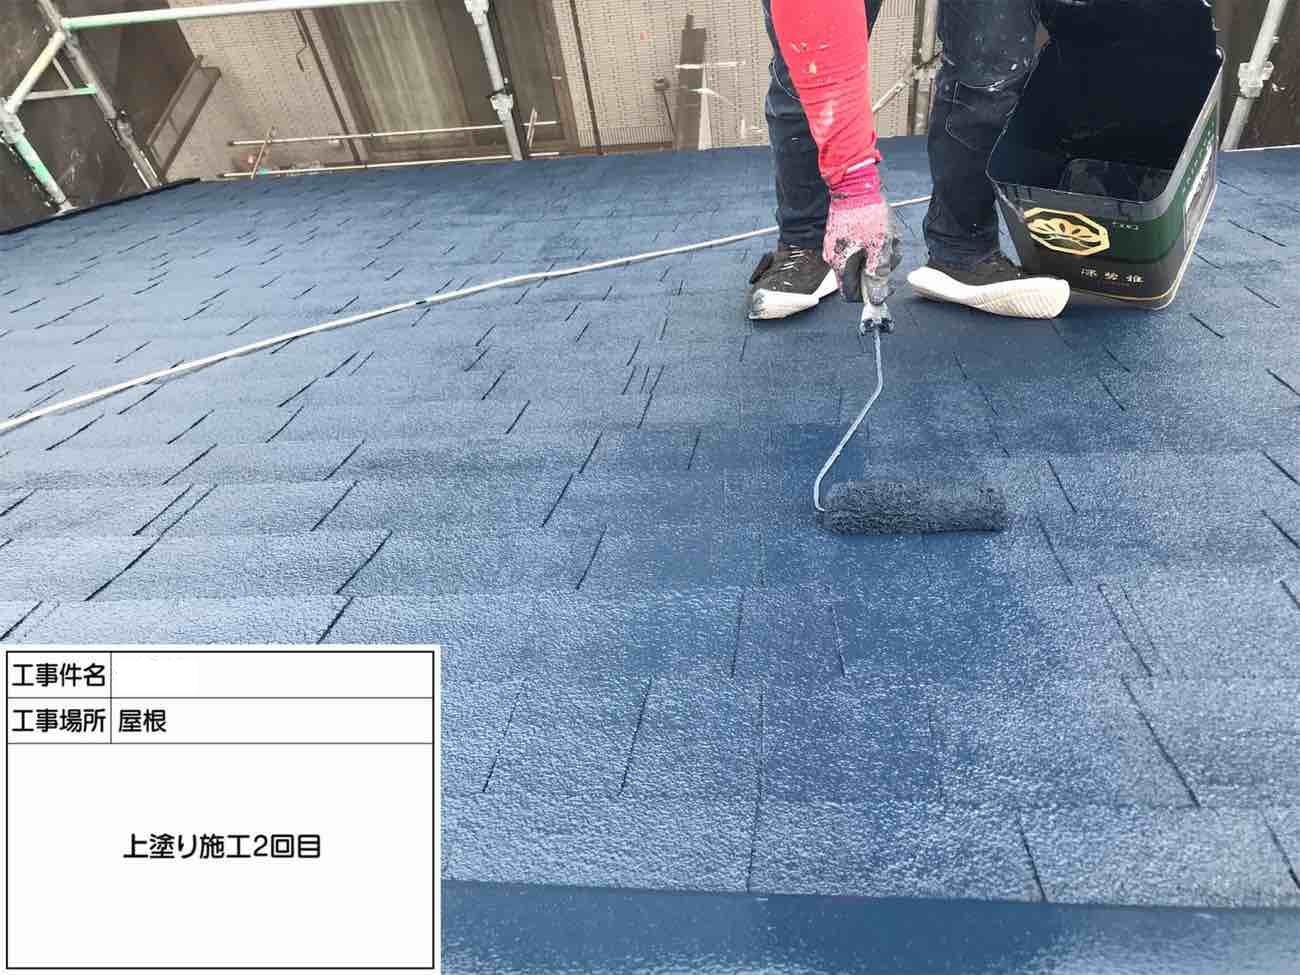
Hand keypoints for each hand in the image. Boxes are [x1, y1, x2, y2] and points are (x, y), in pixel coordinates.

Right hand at [822, 161, 901, 302]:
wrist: (854, 183)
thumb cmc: (868, 213)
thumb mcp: (880, 245)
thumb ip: (877, 274)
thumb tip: (876, 299)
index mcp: (839, 264)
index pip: (851, 295)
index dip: (868, 294)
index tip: (884, 284)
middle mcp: (833, 258)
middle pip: (858, 278)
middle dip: (877, 270)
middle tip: (891, 253)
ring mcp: (835, 246)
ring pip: (861, 262)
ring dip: (878, 255)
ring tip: (889, 239)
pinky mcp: (840, 235)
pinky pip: (858, 248)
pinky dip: (873, 244)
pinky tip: (882, 232)